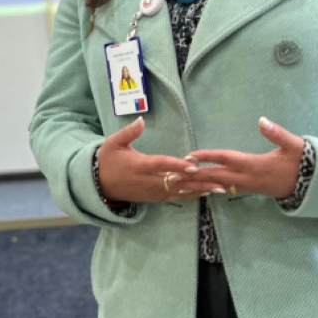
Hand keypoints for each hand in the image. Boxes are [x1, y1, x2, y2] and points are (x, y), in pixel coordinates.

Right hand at [98, 118, 226, 202]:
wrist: (99, 185)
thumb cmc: (108, 161)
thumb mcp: (113, 143)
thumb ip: (129, 132)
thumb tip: (141, 120)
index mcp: (139, 165)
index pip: (161, 165)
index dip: (177, 165)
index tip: (193, 165)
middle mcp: (148, 181)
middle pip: (176, 181)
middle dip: (198, 182)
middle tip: (218, 181)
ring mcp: (152, 191)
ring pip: (179, 191)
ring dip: (199, 190)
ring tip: (218, 189)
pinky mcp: (154, 198)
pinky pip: (175, 197)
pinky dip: (190, 195)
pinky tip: (204, 193)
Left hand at [184, 117, 304, 199]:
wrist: (311, 185)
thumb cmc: (301, 162)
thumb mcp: (294, 145)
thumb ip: (278, 133)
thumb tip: (262, 120)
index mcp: (254, 164)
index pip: (226, 159)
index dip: (207, 157)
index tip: (189, 157)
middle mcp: (247, 177)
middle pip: (215, 177)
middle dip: (194, 177)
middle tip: (173, 176)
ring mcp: (247, 185)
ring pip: (217, 186)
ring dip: (198, 186)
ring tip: (179, 185)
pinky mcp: (248, 189)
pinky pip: (224, 189)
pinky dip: (210, 188)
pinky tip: (199, 188)